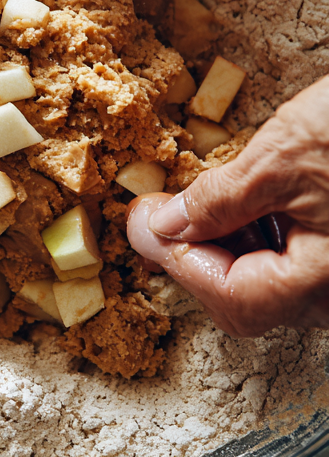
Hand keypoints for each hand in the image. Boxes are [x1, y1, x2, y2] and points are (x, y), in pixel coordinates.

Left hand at [126, 76, 328, 334]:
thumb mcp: (284, 155)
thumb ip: (220, 201)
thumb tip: (165, 227)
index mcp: (327, 283)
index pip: (231, 297)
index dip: (178, 261)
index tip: (145, 223)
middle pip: (252, 301)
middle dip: (201, 258)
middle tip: (165, 213)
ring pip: (275, 285)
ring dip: (232, 247)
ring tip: (211, 199)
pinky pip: (302, 266)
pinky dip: (268, 238)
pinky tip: (255, 201)